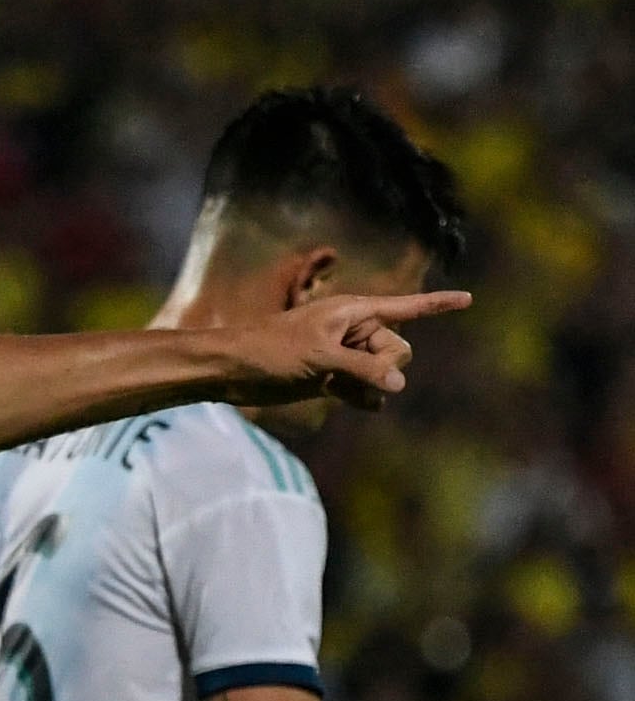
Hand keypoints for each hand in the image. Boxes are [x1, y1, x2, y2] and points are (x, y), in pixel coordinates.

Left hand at [218, 290, 471, 409]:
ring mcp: (344, 355)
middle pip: (396, 350)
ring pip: (382, 373)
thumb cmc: (271, 351)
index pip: (405, 307)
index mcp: (354, 311)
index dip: (437, 305)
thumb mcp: (321, 357)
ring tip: (338, 386)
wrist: (231, 370)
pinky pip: (365, 389)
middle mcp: (353, 330)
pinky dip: (363, 397)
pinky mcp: (331, 378)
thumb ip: (363, 369)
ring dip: (372, 385)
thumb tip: (398, 386)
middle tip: (348, 370)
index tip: (469, 299)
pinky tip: (352, 402)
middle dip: (384, 365)